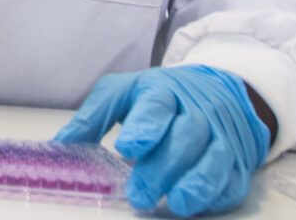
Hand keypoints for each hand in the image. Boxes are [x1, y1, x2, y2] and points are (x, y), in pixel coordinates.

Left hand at [54, 65, 271, 216]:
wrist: (220, 90)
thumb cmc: (162, 97)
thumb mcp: (124, 92)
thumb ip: (94, 116)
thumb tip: (60, 145)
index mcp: (164, 92)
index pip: (156, 106)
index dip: (144, 126)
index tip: (127, 146)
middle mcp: (197, 113)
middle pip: (186, 136)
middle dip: (164, 166)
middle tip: (139, 193)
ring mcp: (221, 138)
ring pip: (215, 159)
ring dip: (197, 183)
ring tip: (178, 204)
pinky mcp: (235, 164)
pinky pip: (231, 181)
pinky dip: (217, 195)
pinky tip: (197, 205)